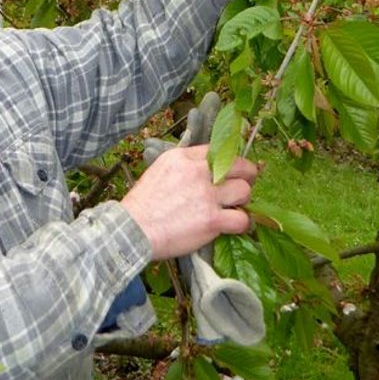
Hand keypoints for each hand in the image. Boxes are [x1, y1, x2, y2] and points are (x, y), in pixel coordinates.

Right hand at [119, 145, 257, 260]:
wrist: (132, 229)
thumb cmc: (141, 205)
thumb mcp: (159, 171)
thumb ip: (183, 166)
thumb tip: (200, 169)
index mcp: (184, 157)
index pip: (220, 150)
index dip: (232, 161)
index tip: (234, 171)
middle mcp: (198, 172)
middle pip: (240, 167)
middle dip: (246, 178)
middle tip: (242, 188)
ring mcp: (207, 196)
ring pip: (244, 191)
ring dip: (243, 202)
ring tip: (234, 209)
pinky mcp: (211, 220)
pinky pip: (241, 219)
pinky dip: (241, 224)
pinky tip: (234, 226)